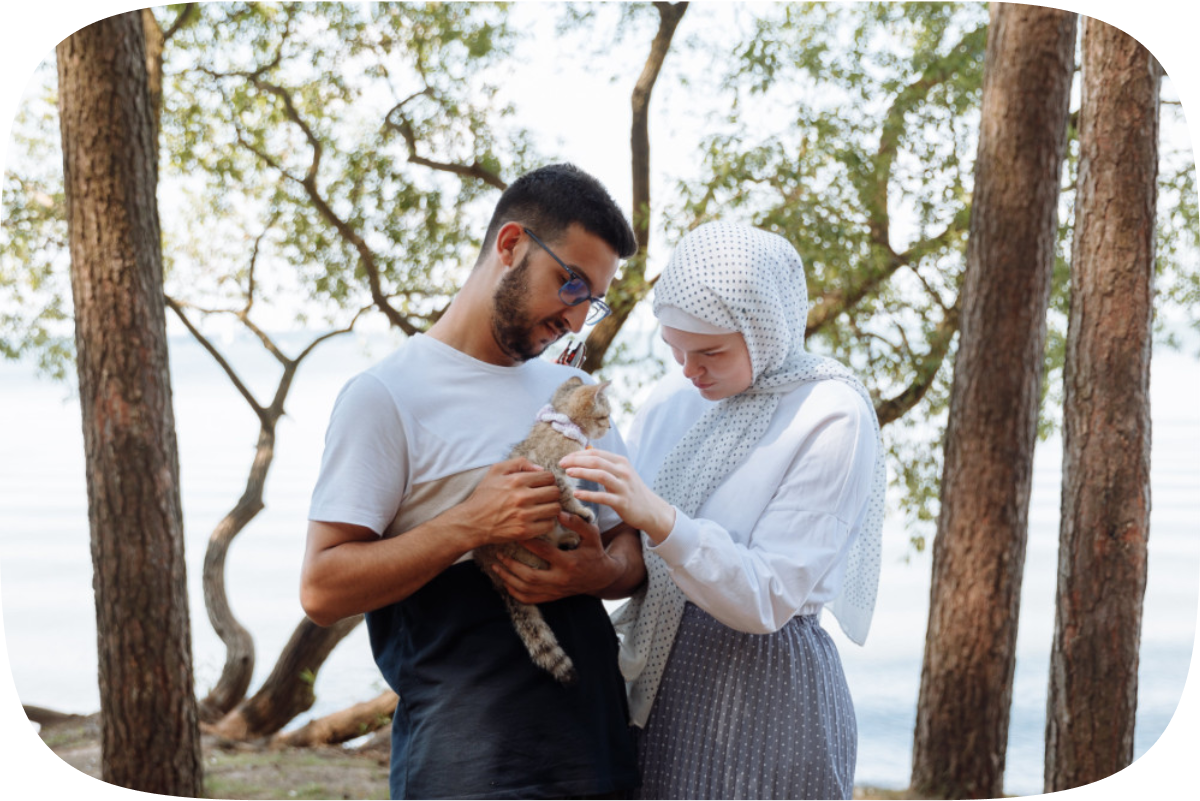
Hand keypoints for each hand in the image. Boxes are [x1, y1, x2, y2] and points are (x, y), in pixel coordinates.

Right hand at [452, 458, 562, 547]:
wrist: (471, 522)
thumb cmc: (484, 496)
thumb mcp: (496, 471)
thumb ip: (519, 463)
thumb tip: (540, 468)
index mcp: (517, 480)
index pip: (549, 477)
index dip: (547, 480)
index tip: (542, 485)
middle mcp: (522, 497)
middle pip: (555, 492)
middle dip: (551, 493)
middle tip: (544, 497)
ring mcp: (524, 515)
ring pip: (555, 508)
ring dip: (551, 507)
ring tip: (542, 508)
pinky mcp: (524, 531)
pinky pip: (549, 525)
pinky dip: (546, 522)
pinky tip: (538, 519)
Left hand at [490, 511, 622, 603]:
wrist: (602, 577)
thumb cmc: (595, 552)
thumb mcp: (592, 535)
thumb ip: (577, 523)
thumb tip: (559, 512)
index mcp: (569, 563)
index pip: (544, 552)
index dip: (528, 542)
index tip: (516, 532)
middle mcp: (560, 579)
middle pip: (530, 576)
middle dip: (512, 566)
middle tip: (499, 553)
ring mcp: (555, 591)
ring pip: (526, 589)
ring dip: (508, 579)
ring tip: (496, 566)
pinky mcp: (552, 597)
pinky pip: (529, 599)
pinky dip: (514, 592)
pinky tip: (505, 582)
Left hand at [559, 449, 675, 543]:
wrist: (650, 510)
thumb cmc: (631, 490)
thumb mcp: (621, 473)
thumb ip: (605, 464)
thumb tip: (584, 453)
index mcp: (621, 462)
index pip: (596, 453)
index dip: (578, 454)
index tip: (565, 458)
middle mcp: (623, 471)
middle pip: (596, 461)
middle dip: (576, 461)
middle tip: (561, 464)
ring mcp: (623, 487)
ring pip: (600, 475)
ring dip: (582, 473)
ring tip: (567, 473)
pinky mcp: (622, 502)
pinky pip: (603, 497)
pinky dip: (588, 495)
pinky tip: (576, 494)